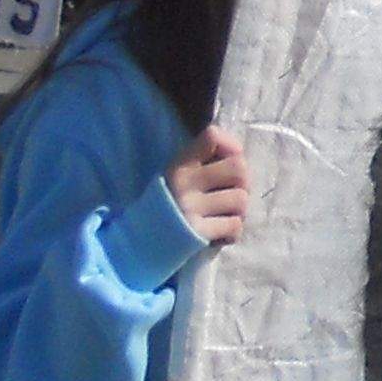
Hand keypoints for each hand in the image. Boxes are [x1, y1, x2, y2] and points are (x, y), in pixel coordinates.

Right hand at [167, 128, 248, 245]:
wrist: (139, 243)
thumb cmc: (166, 206)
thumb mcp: (176, 176)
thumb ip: (203, 162)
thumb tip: (239, 152)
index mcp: (179, 165)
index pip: (213, 137)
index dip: (230, 147)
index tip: (225, 163)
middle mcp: (184, 183)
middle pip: (239, 168)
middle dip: (242, 183)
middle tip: (231, 194)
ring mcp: (190, 208)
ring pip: (241, 199)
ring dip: (238, 211)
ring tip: (223, 216)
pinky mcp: (197, 233)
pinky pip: (234, 226)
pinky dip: (232, 232)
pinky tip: (220, 233)